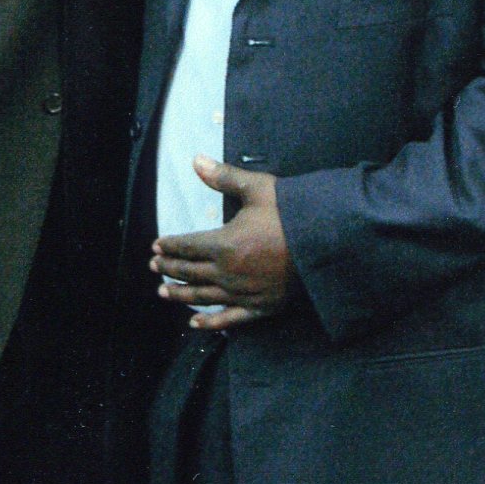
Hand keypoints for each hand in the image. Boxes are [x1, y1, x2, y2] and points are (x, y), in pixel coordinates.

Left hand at [150, 157, 292, 330]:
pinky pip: (229, 319)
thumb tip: (196, 160)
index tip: (157, 246)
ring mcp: (243, 294)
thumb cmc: (293, 213)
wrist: (329, 243)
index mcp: (224, 244)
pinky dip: (210, 322)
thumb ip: (224, 177)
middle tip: (155, 266)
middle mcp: (228, 273)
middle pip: (189, 272)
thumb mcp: (257, 188)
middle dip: (169, 268)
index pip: (187, 246)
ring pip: (203, 296)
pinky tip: (195, 323)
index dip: (169, 246)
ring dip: (180, 294)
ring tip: (163, 292)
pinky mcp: (260, 307)